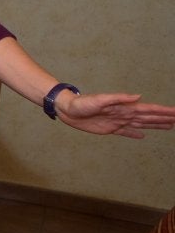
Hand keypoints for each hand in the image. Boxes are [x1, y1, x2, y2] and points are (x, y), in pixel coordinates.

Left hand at [56, 91, 174, 139]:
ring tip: (169, 126)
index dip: (162, 111)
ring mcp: (118, 122)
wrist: (68, 110)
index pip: (148, 109)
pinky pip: (126, 132)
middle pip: (148, 117)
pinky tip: (143, 136)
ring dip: (155, 125)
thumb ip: (119, 98)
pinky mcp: (109, 129)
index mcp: (124, 107)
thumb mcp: (100, 99)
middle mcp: (124, 114)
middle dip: (164, 118)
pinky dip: (135, 134)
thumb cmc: (82, 103)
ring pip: (141, 124)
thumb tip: (138, 96)